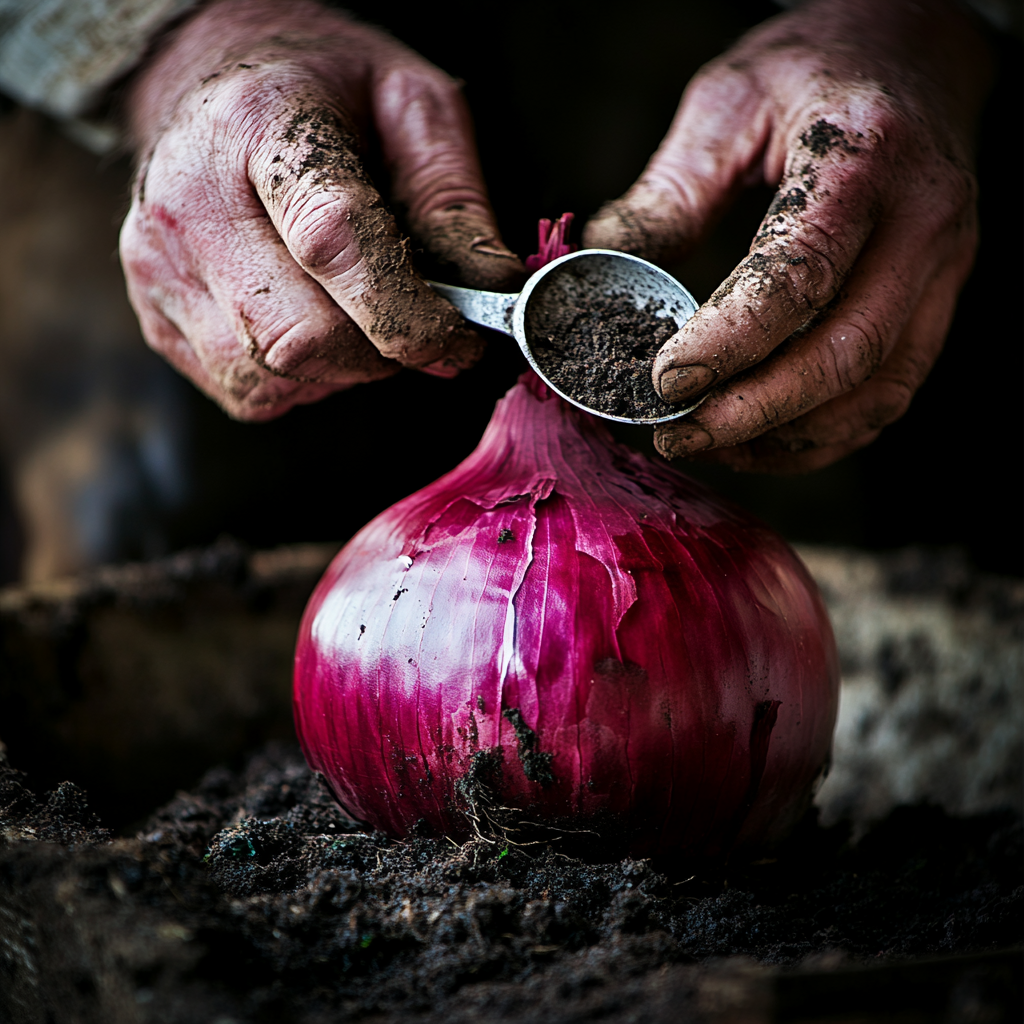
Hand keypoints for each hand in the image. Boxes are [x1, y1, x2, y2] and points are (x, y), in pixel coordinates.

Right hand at [120, 0, 522, 419]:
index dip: (409, 315)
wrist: (209, 78)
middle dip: (379, 355)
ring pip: (269, 377)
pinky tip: (311, 329)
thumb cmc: (320, 90)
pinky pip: (243, 391)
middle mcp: (189, 197)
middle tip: (412, 328)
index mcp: (260, 125)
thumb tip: (491, 292)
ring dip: (339, 373)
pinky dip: (296, 383)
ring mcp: (158, 261)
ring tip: (358, 321)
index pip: (335, 245)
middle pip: (300, 336)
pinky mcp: (152, 311)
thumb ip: (454, 199)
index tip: (458, 342)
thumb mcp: (411, 105)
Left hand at [584, 0, 991, 470]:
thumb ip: (671, 190)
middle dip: (753, 411)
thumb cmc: (812, 71)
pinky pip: (890, 395)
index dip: (729, 343)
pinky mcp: (938, 302)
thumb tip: (603, 263)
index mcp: (863, 159)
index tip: (664, 383)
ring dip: (789, 435)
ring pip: (876, 390)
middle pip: (845, 352)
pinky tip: (762, 438)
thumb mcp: (728, 102)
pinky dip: (825, 434)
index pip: (798, 274)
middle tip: (676, 433)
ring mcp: (943, 269)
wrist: (912, 51)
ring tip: (711, 441)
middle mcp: (923, 222)